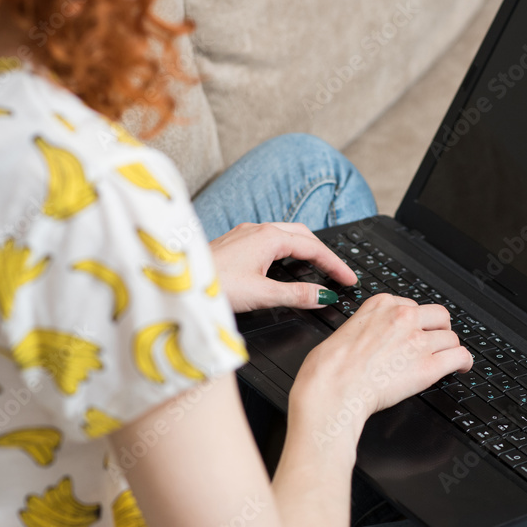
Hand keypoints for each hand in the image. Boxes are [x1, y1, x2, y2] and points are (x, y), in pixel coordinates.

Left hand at [208, 222, 356, 312]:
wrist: (177, 282)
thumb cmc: (212, 286)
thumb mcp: (262, 294)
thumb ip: (296, 295)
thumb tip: (323, 296)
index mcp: (269, 237)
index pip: (314, 248)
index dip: (335, 264)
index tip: (349, 279)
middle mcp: (258, 230)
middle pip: (303, 235)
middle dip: (324, 252)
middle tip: (338, 273)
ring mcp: (245, 234)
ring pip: (286, 235)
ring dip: (306, 248)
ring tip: (318, 266)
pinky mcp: (234, 242)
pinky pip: (271, 239)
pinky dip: (288, 249)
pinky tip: (284, 263)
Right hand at [292, 294, 473, 436]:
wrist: (331, 389)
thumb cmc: (328, 368)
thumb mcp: (345, 330)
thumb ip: (367, 326)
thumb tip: (372, 337)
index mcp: (381, 304)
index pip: (413, 305)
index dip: (417, 321)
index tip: (416, 330)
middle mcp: (403, 317)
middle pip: (439, 316)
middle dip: (439, 329)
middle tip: (435, 342)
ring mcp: (417, 341)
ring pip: (451, 338)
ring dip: (449, 349)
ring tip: (448, 358)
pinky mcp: (428, 366)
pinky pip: (459, 356)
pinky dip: (464, 362)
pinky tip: (462, 367)